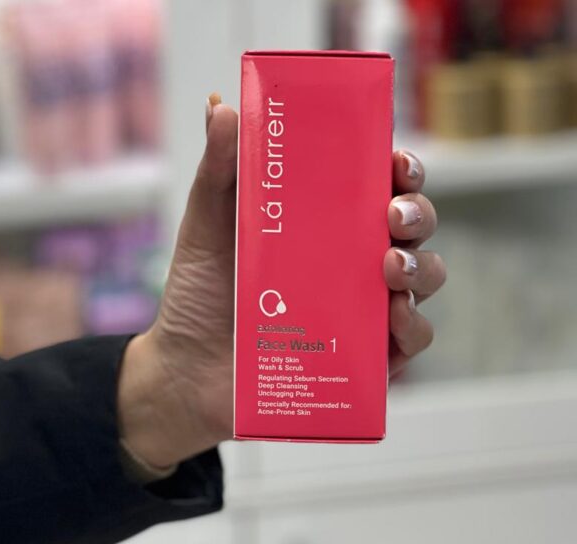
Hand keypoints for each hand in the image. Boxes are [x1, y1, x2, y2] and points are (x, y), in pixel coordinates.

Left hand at [118, 98, 445, 467]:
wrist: (188, 370)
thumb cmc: (199, 295)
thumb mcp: (206, 227)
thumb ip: (218, 170)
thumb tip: (221, 106)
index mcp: (323, 225)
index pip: (377, 188)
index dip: (400, 170)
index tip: (396, 161)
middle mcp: (350, 262)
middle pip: (410, 228)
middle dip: (416, 214)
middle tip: (394, 214)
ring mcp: (361, 308)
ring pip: (423, 278)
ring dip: (422, 267)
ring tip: (391, 266)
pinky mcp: (365, 355)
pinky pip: (411, 339)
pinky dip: (412, 326)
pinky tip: (393, 315)